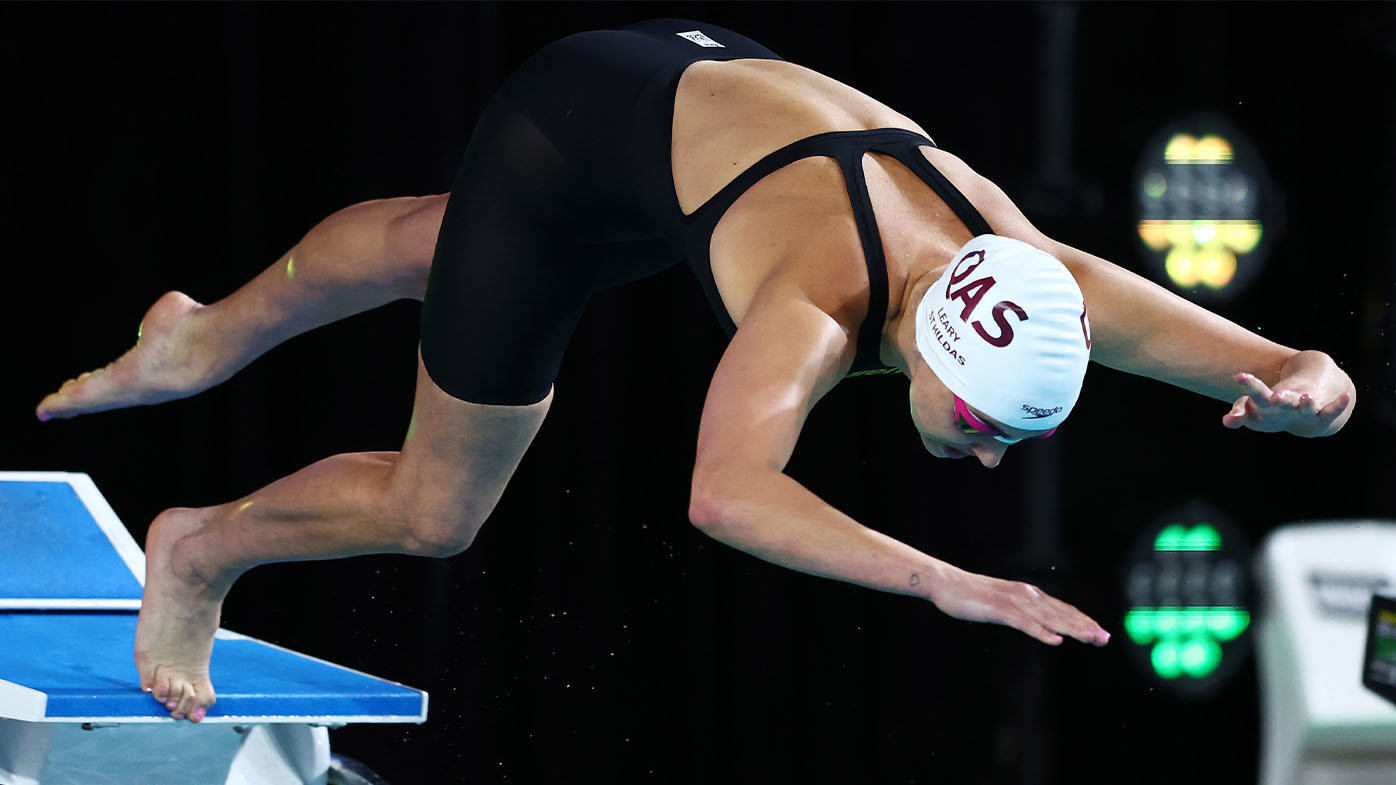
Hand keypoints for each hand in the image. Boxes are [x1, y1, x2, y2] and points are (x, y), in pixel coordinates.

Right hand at [928, 565, 1109, 645]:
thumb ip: (1021, 612)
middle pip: (1061, 613)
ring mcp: (1014, 602)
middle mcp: (1026, 595)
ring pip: (1049, 618)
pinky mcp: (1000, 610)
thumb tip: (1037, 622)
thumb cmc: (971, 595)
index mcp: (1028, 594)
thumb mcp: (1002, 603)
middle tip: (1105, 639)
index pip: (1062, 609)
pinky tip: (1055, 640)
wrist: (947, 583)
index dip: (1083, 620)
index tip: (1100, 632)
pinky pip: (1025, 623)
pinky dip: (1041, 632)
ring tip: (1090, 638)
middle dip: (1085, 626)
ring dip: (1072, 629)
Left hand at [1223, 371, 1352, 436]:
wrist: (1301, 403)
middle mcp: (1286, 401)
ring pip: (1306, 404)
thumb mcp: (1254, 413)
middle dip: (1279, 398)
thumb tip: (1226, 422)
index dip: (1249, 385)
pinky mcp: (1321, 415)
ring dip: (1306, 403)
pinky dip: (1338, 405)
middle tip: (1275, 396)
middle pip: (1282, 399)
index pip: (1256, 392)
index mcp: (1266, 401)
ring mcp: (1304, 407)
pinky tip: (1346, 397)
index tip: (1239, 376)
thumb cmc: (1270, 409)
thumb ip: (1240, 414)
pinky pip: (1330, 411)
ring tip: (1306, 399)